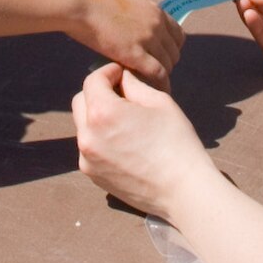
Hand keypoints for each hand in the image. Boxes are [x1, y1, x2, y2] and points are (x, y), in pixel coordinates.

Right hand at [67, 0, 184, 89]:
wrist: (80, 2)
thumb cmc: (94, 1)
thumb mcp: (125, 4)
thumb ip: (136, 18)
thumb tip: (134, 31)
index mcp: (155, 11)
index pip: (178, 35)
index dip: (171, 49)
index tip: (160, 58)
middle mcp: (157, 24)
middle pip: (174, 52)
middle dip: (165, 64)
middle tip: (150, 74)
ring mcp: (148, 39)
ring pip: (168, 64)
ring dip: (159, 76)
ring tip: (147, 85)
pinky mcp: (135, 53)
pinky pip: (158, 74)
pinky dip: (158, 84)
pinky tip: (150, 92)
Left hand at [73, 64, 212, 217]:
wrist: (182, 190)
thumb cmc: (176, 142)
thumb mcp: (159, 102)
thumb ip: (134, 85)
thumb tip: (123, 78)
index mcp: (103, 113)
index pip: (92, 81)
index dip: (108, 72)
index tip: (122, 73)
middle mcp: (87, 136)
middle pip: (80, 102)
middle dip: (98, 93)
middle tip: (122, 94)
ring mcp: (87, 158)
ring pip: (83, 126)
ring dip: (97, 116)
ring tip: (125, 121)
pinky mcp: (92, 175)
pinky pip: (90, 147)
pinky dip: (100, 138)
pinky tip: (125, 143)